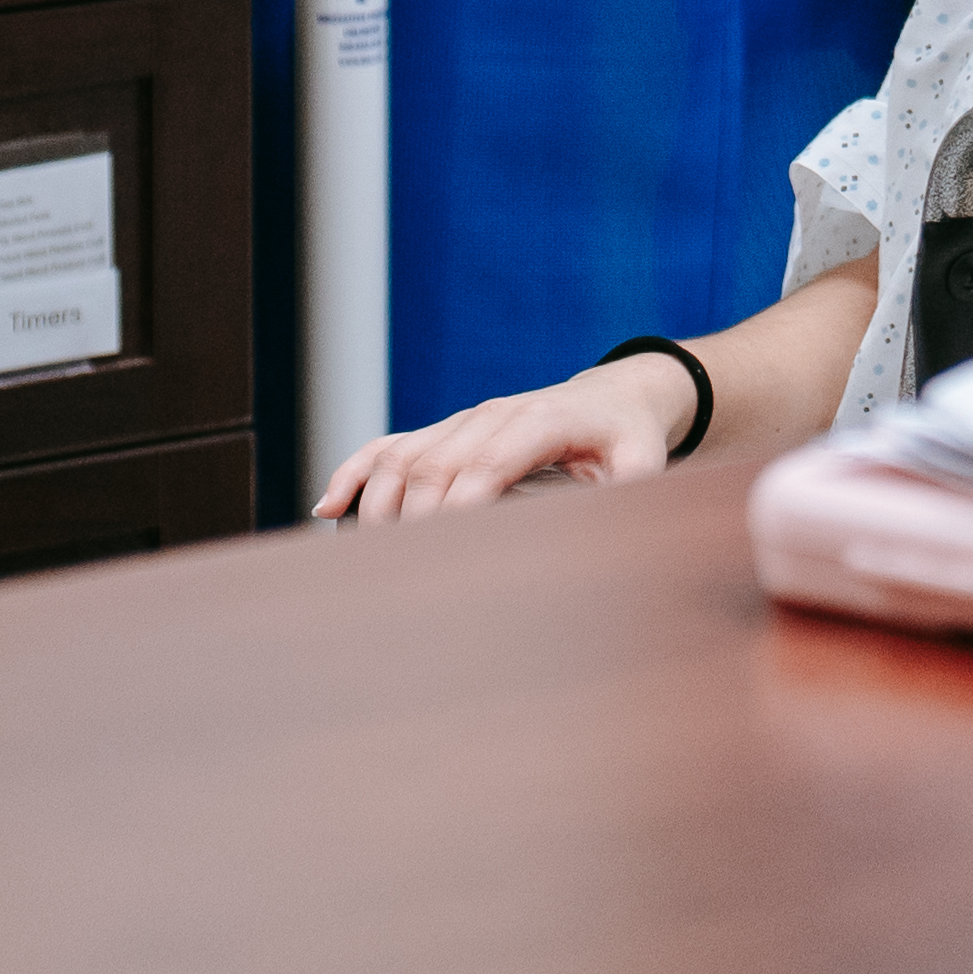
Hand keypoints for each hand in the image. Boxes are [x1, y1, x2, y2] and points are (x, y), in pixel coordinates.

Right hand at [314, 354, 691, 522]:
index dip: (462, 504)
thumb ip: (630, 492)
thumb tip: (610, 528)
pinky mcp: (445, 431)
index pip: (489, 461)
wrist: (613, 396)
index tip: (441, 551)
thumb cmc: (628, 438)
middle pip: (434, 464)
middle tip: (396, 577)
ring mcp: (463, 420)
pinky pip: (387, 446)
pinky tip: (328, 507)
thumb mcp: (644, 463)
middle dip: (410, 519)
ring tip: (362, 559)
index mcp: (541, 420)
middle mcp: (492, 415)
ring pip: (401, 456)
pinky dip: (354, 473)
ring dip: (375, 504)